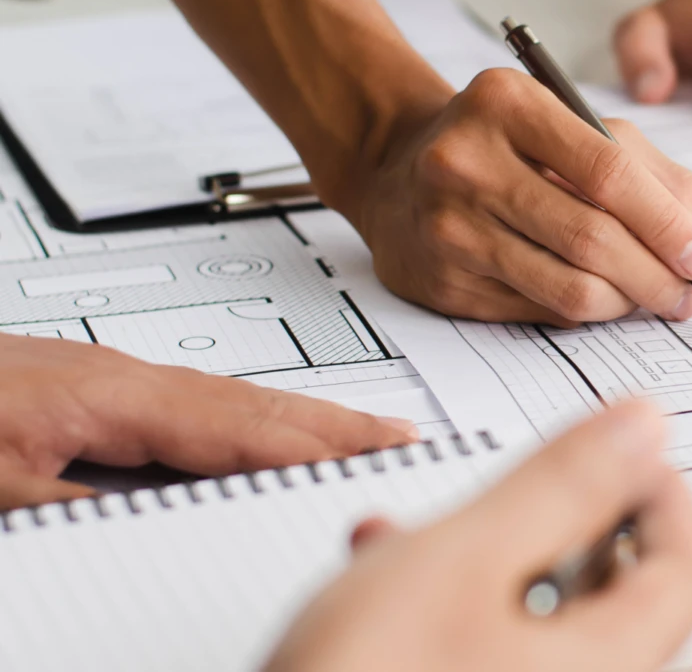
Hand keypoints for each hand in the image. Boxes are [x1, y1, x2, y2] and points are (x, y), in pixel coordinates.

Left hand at [0, 333, 416, 509]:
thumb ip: (75, 502)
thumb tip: (158, 524)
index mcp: (113, 395)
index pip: (241, 428)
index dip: (315, 447)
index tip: (375, 462)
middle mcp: (126, 378)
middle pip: (257, 404)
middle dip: (338, 423)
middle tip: (405, 440)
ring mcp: (113, 378)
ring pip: (234, 400)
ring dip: (308, 417)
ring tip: (363, 434)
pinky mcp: (95, 386)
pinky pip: (204, 403)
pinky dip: (258, 417)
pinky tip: (265, 432)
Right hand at [263, 400, 691, 671]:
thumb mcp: (465, 558)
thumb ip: (563, 487)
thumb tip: (645, 431)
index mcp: (606, 670)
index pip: (682, 575)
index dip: (662, 495)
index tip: (632, 448)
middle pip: (607, 603)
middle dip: (556, 527)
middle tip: (525, 487)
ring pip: (534, 629)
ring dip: (489, 565)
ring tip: (422, 530)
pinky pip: (487, 659)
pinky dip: (452, 612)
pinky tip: (385, 583)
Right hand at [343, 68, 691, 325]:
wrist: (400, 169)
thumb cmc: (507, 146)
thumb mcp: (574, 125)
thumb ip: (647, 170)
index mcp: (509, 103)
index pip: (608, 172)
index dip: (665, 224)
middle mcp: (467, 160)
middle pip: (591, 238)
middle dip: (655, 276)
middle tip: (686, 295)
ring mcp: (448, 225)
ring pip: (567, 288)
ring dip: (625, 303)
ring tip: (648, 298)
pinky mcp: (440, 281)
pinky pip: (536, 311)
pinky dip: (581, 313)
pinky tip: (594, 298)